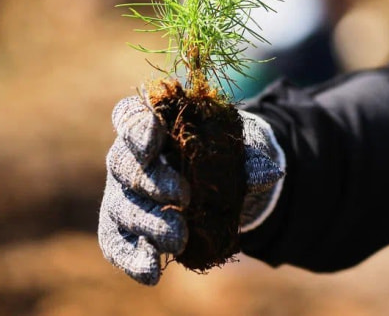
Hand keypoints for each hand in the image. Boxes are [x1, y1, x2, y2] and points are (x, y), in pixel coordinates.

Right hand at [98, 94, 284, 284]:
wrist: (220, 183)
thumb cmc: (223, 154)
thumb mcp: (242, 148)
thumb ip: (252, 156)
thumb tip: (271, 173)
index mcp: (150, 123)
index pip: (130, 116)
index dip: (137, 126)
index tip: (155, 137)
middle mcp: (128, 156)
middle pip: (124, 164)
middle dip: (153, 180)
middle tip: (184, 197)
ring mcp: (121, 193)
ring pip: (122, 206)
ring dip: (148, 223)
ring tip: (178, 239)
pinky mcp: (122, 227)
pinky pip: (117, 243)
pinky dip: (132, 258)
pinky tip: (150, 272)